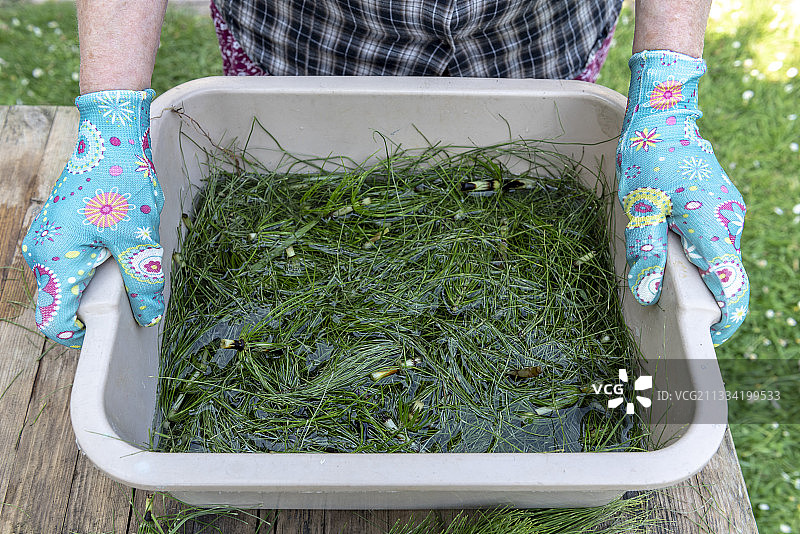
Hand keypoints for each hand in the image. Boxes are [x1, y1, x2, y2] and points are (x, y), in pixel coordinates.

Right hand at [21, 89, 164, 347]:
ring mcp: (46, 240)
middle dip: (93, 311)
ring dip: (94, 288)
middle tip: (129, 299)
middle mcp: (40, 254)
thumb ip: (142, 282)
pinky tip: (119, 253)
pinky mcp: (57, 229)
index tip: (114, 329)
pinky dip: (91, 269)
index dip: (82, 335)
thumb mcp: (138, 239)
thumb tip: (148, 315)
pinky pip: (68, 263)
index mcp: (54, 262)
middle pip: (59, 305)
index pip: (55, 322)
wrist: (110, 139)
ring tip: (127, 270)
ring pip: (65, 283)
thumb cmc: (121, 186)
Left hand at [617, 50, 748, 345]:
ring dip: (696, 274)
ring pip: (717, 257)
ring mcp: (729, 212)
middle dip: (703, 298)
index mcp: (712, 226)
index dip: (727, 316)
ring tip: (661, 275)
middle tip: (669, 311)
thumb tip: (649, 293)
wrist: (664, 119)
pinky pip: (712, 240)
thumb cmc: (649, 159)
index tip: (710, 335)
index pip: (731, 283)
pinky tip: (667, 247)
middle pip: (724, 274)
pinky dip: (695, 254)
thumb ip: (646, 252)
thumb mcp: (639, 208)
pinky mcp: (722, 206)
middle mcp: (729, 222)